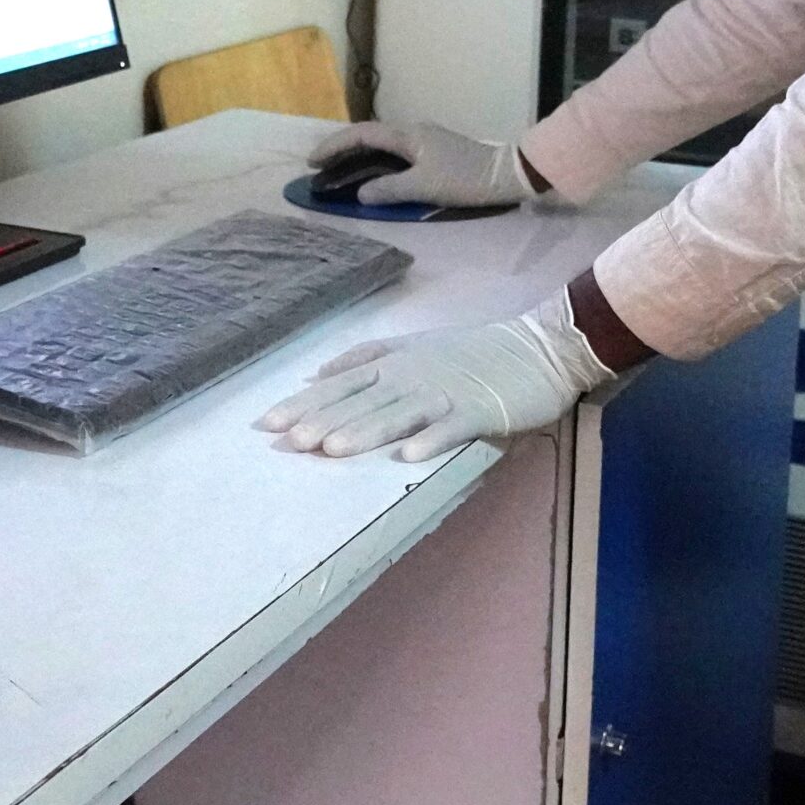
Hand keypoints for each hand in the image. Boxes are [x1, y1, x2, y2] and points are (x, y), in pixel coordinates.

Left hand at [259, 292, 614, 462]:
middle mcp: (412, 377)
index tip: (267, 423)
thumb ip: (367, 359)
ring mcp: (445, 393)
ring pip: (397, 415)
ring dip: (364, 432)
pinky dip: (430, 441)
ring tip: (332, 450)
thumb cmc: (473, 351)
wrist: (538, 346)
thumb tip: (318, 373)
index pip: (340, 385)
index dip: (305, 403)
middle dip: (323, 422)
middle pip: (361, 403)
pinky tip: (408, 458)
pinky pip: (451, 428)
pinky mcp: (479, 410)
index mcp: (395, 364)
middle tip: (287, 443)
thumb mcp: (413, 346)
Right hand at [309, 120, 539, 207]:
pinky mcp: (435, 151)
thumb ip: (389, 190)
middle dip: (341, 149)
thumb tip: (361, 194)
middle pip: (369, 135)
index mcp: (408, 135)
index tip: (312, 162)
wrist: (509, 174)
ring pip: (383, 144)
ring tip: (339, 170)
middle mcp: (414, 132)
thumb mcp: (425, 187)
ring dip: (358, 155)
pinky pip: (395, 152)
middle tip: (318, 166)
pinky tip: (373, 174)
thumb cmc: (466, 179)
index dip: (334, 146)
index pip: (361, 135)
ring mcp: (426, 140)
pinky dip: (376, 161)